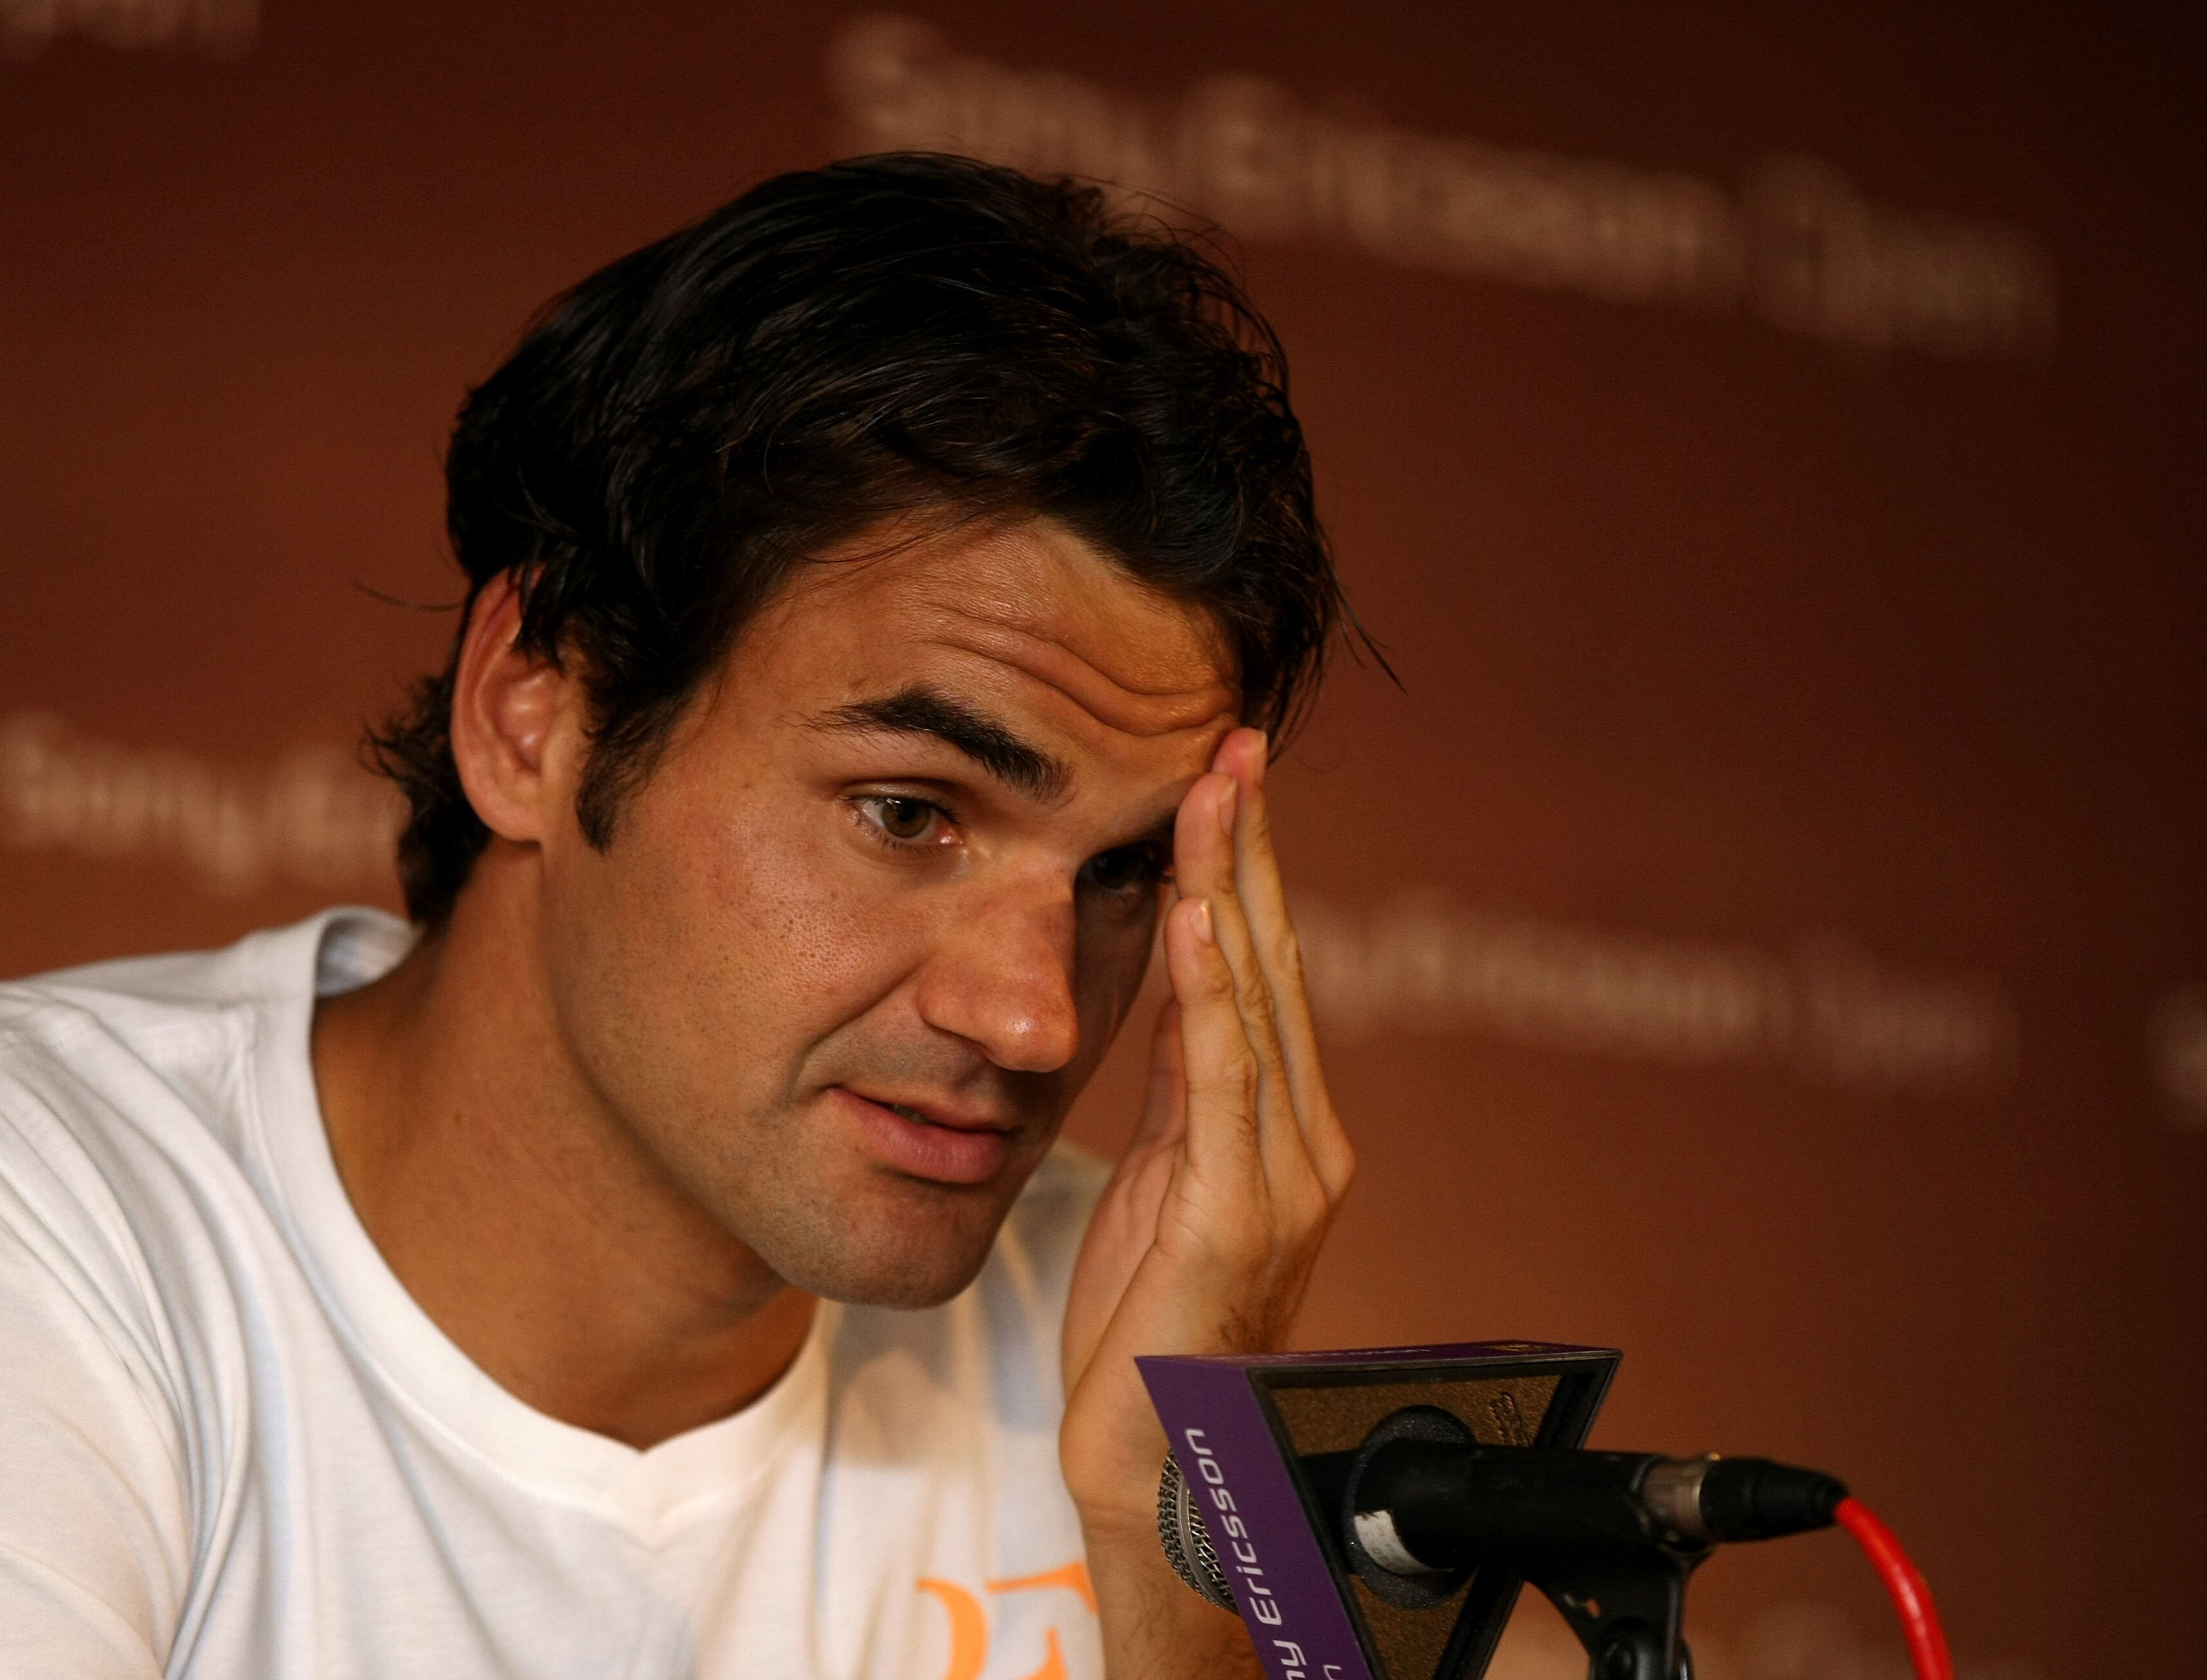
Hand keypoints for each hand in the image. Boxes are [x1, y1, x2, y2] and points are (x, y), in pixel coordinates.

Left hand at [1057, 727, 1354, 1552]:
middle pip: (1272, 962)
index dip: (1245, 867)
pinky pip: (1223, 1080)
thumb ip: (1184, 1088)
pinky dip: (1210, 992)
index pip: (1262, 969)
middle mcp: (1303, 1139)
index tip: (1224, 772)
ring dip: (1232, 887)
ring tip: (1214, 790)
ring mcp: (1281, 1177)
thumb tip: (1180, 985)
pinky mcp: (1236, 1215)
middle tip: (1231, 739)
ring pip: (1256, 999)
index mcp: (1282, 1128)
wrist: (1160, 1462)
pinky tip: (1195, 914)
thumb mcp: (1160, 1180)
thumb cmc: (1151, 1325)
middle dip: (1249, 847)